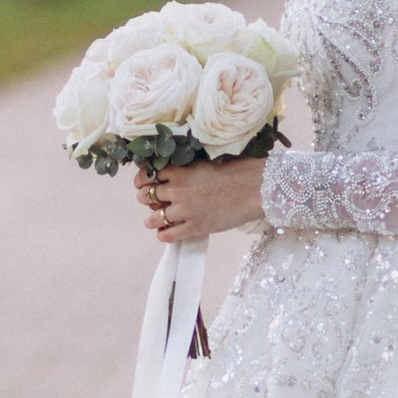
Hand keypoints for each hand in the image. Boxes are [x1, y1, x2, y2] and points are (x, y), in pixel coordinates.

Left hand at [135, 156, 268, 243]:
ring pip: (152, 218)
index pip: (148, 175)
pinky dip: (163, 235)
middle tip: (153, 201)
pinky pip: (168, 236)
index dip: (143, 180)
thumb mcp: (205, 162)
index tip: (143, 183)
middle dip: (146, 198)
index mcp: (180, 171)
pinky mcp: (195, 227)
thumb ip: (186, 168)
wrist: (255, 188)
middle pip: (145, 196)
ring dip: (151, 219)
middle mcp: (177, 190)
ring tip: (155, 220)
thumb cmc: (237, 170)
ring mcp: (185, 210)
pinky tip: (167, 232)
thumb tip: (173, 172)